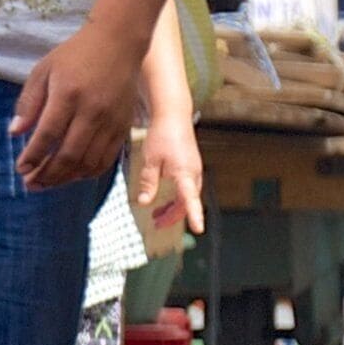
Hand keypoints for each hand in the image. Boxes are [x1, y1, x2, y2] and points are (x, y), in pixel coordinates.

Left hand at [12, 24, 141, 189]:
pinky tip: (73, 174)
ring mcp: (111, 121)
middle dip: (47, 175)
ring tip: (48, 182)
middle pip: (68, 155)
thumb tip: (14, 133)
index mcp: (68, 94)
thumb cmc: (76, 54)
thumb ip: (28, 103)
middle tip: (31, 184)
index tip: (20, 168)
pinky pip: (106, 159)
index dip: (33, 156)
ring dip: (66, 178)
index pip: (48, 135)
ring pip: (88, 162)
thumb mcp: (43, 70)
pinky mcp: (124, 126)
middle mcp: (92, 111)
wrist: (118, 43)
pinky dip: (88, 172)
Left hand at [132, 108, 205, 233]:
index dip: (194, 216)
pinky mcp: (191, 166)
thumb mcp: (150, 160)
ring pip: (187, 196)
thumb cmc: (162, 135)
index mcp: (185, 173)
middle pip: (186, 203)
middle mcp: (193, 174)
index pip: (190, 200)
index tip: (199, 229)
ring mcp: (194, 170)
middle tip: (155, 223)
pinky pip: (186, 188)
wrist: (173, 115)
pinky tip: (164, 197)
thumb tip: (144, 202)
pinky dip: (176, 197)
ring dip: (173, 207)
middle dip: (173, 216)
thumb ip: (148, 183)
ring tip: (157, 214)